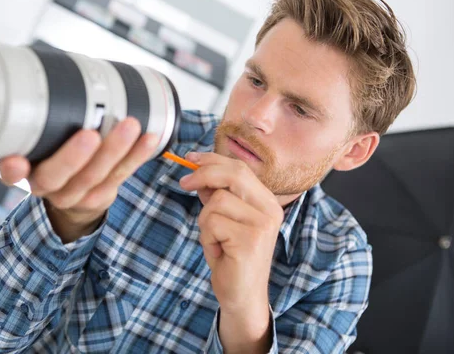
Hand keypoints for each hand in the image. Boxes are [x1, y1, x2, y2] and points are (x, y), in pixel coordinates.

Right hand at [0, 117, 159, 242]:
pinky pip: (120, 175)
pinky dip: (136, 156)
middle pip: (57, 175)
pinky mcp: (101, 195)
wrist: (72, 196)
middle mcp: (47, 186)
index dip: (13, 169)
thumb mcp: (38, 139)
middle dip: (73, 156)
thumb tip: (48, 66)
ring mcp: (75, 194)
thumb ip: (39, 115)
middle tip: (90, 135)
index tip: (16, 161)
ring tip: (129, 126)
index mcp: (25, 169)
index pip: (11, 173)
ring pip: (94, 175)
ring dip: (114, 150)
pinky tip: (148, 139)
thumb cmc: (55, 154)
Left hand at [179, 152, 283, 351]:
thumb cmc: (231, 257)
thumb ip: (217, 196)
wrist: (241, 296)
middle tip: (183, 184)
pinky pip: (212, 223)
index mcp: (267, 201)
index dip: (213, 159)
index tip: (190, 158)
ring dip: (205, 220)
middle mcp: (270, 210)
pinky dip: (206, 237)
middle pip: (232, 174)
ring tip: (215, 239)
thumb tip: (199, 171)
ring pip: (217, 201)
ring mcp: (262, 224)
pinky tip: (218, 251)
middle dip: (203, 174)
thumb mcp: (223, 220)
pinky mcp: (250, 240)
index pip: (240, 168)